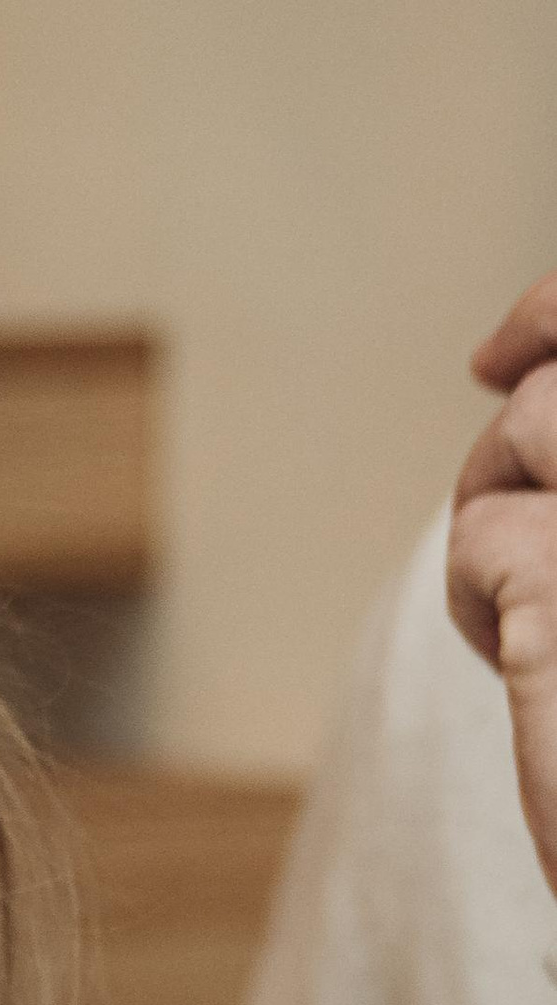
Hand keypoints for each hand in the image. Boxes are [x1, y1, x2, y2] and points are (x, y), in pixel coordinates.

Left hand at [453, 274, 556, 890]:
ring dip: (502, 516)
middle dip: (528, 408)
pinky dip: (477, 603)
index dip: (552, 311)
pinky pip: (480, 533)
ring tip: (550, 618)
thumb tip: (507, 362)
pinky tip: (531, 671)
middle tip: (496, 439)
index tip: (499, 349)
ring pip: (526, 430)